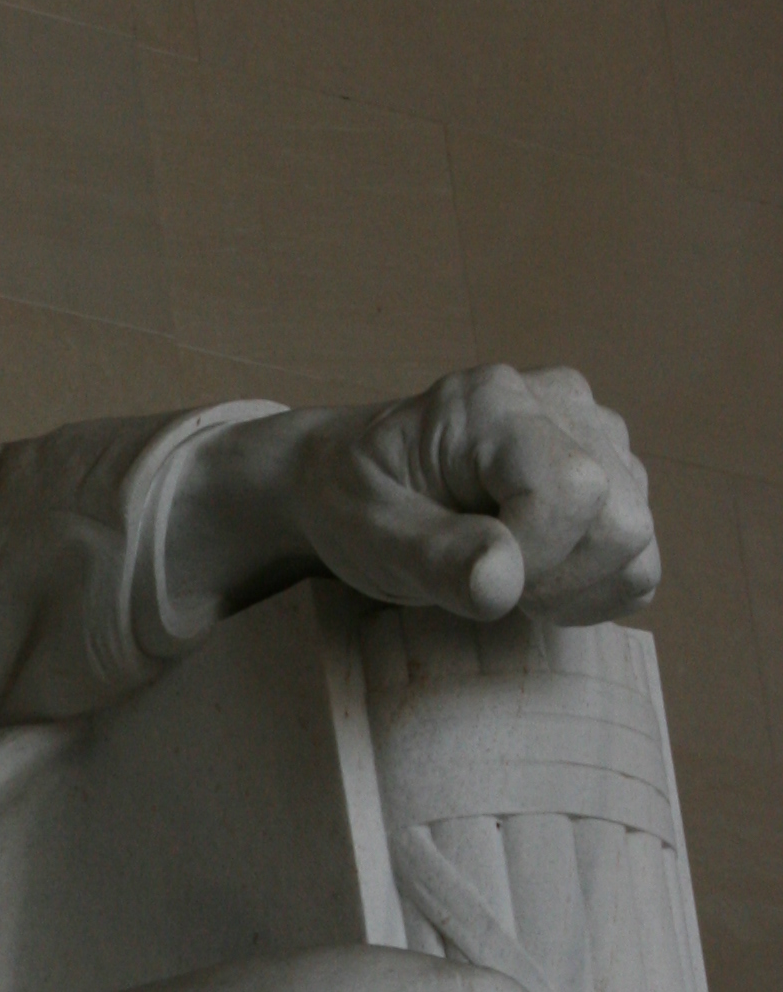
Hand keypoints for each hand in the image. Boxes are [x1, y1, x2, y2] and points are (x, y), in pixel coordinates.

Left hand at [294, 366, 656, 625]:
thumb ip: (432, 555)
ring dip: (573, 587)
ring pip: (636, 542)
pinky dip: (593, 589)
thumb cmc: (353, 499)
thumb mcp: (365, 532)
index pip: (573, 489)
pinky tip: (535, 577)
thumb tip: (503, 582)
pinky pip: (639, 559)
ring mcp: (596, 436)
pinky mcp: (613, 474)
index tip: (472, 575)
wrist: (352, 478)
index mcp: (494, 402)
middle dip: (555, 578)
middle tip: (483, 579)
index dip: (536, 556)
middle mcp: (561, 404)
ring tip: (504, 572)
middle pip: (622, 521)